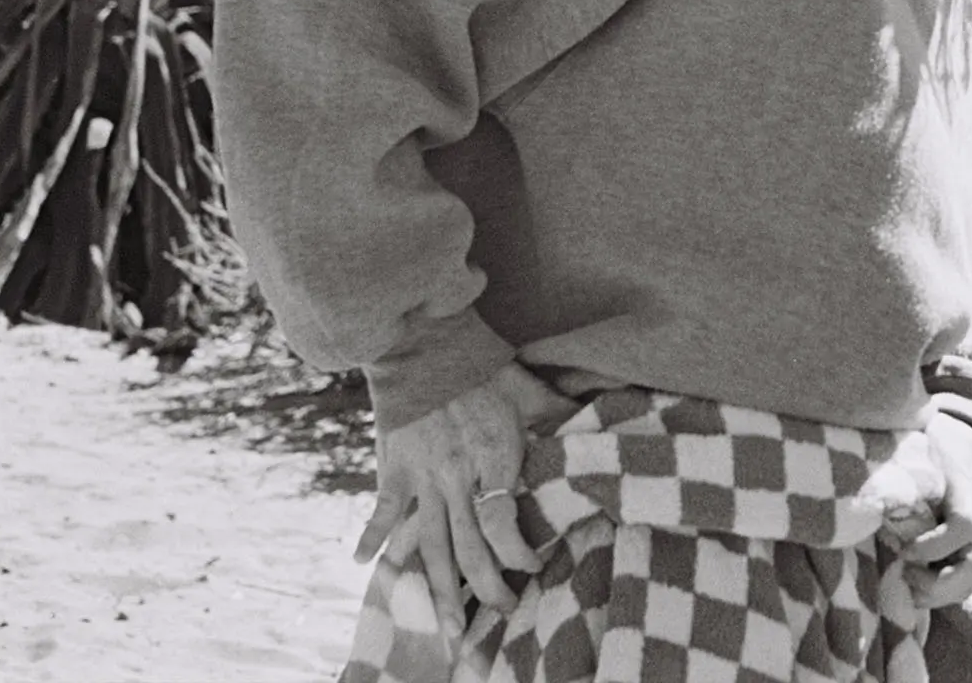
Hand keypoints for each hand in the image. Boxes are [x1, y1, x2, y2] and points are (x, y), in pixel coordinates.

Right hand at [356, 362, 574, 632]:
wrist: (425, 341)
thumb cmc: (483, 365)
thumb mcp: (529, 390)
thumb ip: (560, 412)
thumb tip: (608, 408)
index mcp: (493, 455)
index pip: (502, 522)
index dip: (517, 552)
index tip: (532, 565)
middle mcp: (457, 474)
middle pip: (469, 548)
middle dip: (486, 590)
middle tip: (501, 613)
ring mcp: (422, 475)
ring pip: (429, 546)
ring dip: (439, 591)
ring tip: (449, 629)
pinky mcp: (394, 467)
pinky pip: (382, 510)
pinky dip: (371, 538)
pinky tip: (363, 564)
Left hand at [874, 413, 971, 609]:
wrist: (968, 441)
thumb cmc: (933, 440)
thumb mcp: (919, 440)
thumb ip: (898, 463)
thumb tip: (858, 480)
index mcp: (966, 485)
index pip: (964, 524)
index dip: (935, 546)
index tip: (903, 552)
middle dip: (941, 583)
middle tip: (905, 576)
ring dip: (943, 594)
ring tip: (910, 590)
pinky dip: (947, 593)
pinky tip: (919, 591)